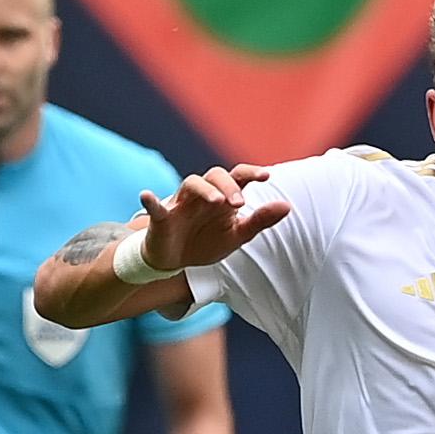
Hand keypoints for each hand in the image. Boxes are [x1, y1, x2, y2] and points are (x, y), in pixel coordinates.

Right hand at [135, 164, 291, 270]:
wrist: (176, 261)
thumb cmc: (207, 242)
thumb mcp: (238, 235)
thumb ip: (260, 220)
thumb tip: (287, 205)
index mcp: (224, 198)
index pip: (238, 177)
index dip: (251, 173)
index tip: (266, 176)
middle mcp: (203, 195)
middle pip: (214, 176)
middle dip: (228, 186)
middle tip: (239, 204)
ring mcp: (181, 204)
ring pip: (191, 184)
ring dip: (204, 190)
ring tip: (216, 201)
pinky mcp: (161, 218)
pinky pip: (155, 206)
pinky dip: (151, 200)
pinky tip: (147, 195)